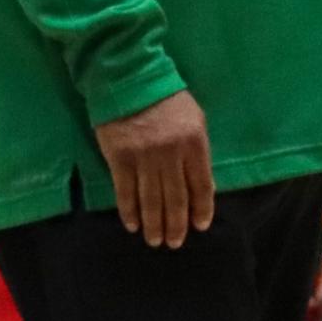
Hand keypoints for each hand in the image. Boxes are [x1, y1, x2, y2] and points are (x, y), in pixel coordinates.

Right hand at [95, 90, 214, 248]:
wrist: (129, 77)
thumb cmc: (167, 98)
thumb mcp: (195, 118)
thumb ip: (199, 150)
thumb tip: (202, 185)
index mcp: (194, 143)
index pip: (201, 185)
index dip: (202, 209)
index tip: (200, 226)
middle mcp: (171, 154)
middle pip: (176, 198)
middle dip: (176, 225)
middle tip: (174, 243)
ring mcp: (144, 158)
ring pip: (151, 200)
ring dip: (154, 224)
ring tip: (155, 241)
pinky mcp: (119, 158)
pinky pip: (125, 192)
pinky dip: (129, 212)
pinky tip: (133, 225)